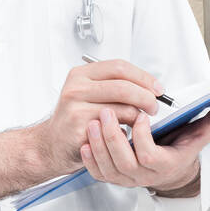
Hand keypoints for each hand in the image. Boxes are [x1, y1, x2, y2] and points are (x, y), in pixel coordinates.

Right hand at [33, 59, 161, 176]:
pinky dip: (127, 130)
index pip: (120, 67)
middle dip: (146, 96)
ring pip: (123, 107)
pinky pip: (116, 128)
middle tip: (154, 106)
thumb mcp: (90, 93)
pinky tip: (126, 132)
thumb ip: (115, 85)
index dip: (143, 77)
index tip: (157, 88)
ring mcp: (76, 108)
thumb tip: (150, 86)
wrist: (53, 144)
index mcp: (81, 74)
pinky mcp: (80, 128)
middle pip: (124, 86)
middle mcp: (76, 88)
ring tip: (139, 120)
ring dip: (139, 116)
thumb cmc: (77, 118)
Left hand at [82, 99, 209, 194]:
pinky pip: (98, 173)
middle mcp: (144, 175)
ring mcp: (127, 179)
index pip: (149, 156)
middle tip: (106, 112)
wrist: (170, 173)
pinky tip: (86, 141)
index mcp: (164, 165)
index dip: (142, 137)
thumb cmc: (181, 151)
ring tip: (93, 122)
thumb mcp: (198, 137)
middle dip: (113, 137)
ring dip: (98, 145)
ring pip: (108, 168)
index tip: (141, 116)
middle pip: (124, 162)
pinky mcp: (114, 178)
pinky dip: (90, 159)